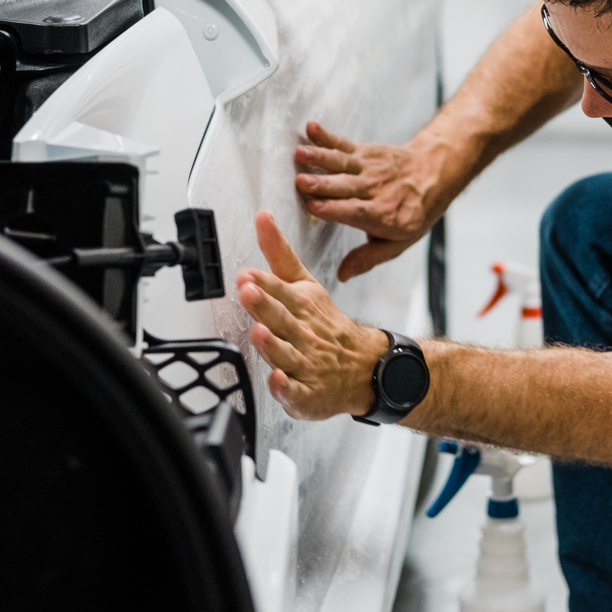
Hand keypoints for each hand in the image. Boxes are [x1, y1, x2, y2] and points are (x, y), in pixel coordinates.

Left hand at [237, 211, 390, 419]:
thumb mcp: (305, 283)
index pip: (281, 291)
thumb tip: (263, 218)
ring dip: (272, 343)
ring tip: (259, 332)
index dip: (264, 283)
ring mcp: (305, 364)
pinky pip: (296, 392)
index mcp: (302, 305)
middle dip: (265, 305)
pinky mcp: (305, 393)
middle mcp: (303, 333)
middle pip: (282, 318)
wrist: (364, 365)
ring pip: (287, 353)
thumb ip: (280, 253)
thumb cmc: (325, 324)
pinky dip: (287, 388)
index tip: (247, 274)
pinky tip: (277, 380)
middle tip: (248, 292)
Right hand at [293, 121, 446, 280]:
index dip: (332, 209)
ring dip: (318, 158)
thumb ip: (368, 257)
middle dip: (321, 184)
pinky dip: (326, 136)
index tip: (312, 207)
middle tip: (300, 182)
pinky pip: (342, 144)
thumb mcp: (397, 243)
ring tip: (300, 154)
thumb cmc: (412, 212)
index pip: (353, 211)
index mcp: (381, 215)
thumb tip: (343, 274)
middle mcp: (374, 189)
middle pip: (343, 186)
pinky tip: (311, 129)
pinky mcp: (364, 152)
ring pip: (340, 163)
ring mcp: (368, 168)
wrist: (433, 174)